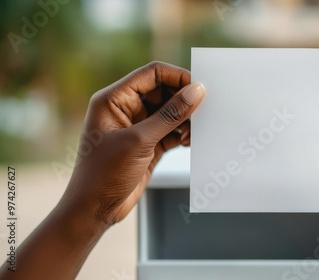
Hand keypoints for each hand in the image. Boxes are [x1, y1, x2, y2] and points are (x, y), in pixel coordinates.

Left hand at [62, 61, 204, 224]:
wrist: (94, 210)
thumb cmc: (104, 174)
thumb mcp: (139, 141)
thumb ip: (170, 115)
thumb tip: (196, 92)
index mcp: (114, 99)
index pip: (152, 74)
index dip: (177, 77)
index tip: (199, 87)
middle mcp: (126, 109)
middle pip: (164, 91)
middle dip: (184, 101)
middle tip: (203, 112)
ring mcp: (138, 127)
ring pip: (170, 112)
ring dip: (185, 120)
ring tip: (194, 134)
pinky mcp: (148, 144)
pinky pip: (172, 131)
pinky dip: (183, 134)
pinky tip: (190, 142)